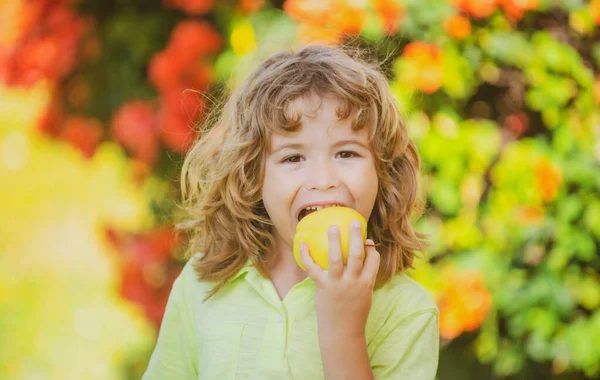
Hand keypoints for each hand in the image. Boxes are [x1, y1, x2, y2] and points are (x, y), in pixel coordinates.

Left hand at [299, 220, 380, 340]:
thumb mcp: (365, 295)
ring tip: (333, 227)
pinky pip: (313, 269)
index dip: (372, 249)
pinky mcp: (322, 287)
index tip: (368, 241)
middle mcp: (353, 282)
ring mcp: (337, 284)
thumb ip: (364, 278)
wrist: (341, 333)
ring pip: (336, 259)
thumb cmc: (354, 313)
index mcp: (367, 283)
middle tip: (353, 222)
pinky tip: (303, 244)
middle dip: (356, 237)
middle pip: (356, 255)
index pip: (373, 260)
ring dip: (334, 241)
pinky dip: (307, 256)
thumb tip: (361, 259)